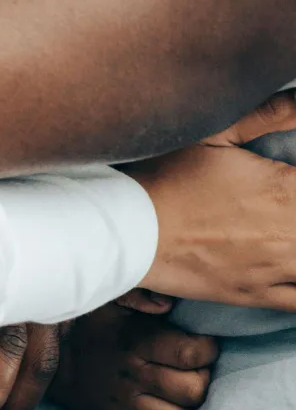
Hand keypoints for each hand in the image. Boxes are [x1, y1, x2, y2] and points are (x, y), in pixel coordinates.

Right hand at [50, 299, 218, 409]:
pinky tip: (162, 398)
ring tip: (180, 382)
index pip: (191, 354)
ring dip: (186, 400)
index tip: (203, 342)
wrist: (44, 356)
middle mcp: (132, 377)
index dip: (207, 349)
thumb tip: (171, 304)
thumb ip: (141, 295)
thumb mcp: (108, 297)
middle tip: (194, 364)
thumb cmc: (84, 321)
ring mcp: (124, 403)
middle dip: (202, 376)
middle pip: (192, 390)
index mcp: (134, 343)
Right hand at [132, 94, 295, 309]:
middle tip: (284, 205)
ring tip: (287, 230)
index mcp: (285, 188)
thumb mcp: (214, 134)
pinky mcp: (256, 294)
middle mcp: (290, 233)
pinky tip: (294, 269)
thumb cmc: (168, 176)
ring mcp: (275, 269)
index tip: (289, 180)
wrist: (130, 230)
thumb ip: (268, 115)